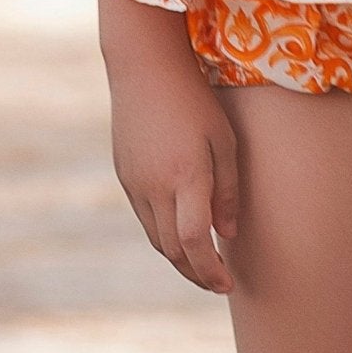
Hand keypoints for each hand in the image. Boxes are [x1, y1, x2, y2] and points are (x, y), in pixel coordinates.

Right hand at [106, 46, 240, 293]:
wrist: (143, 68)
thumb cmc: (194, 99)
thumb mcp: (223, 139)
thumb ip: (227, 190)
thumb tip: (225, 235)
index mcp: (185, 176)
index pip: (194, 242)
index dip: (210, 270)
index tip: (227, 284)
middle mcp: (155, 187)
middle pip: (172, 250)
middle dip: (196, 273)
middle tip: (218, 282)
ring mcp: (134, 183)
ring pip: (156, 238)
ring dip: (179, 258)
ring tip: (202, 263)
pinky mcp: (124, 176)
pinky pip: (145, 218)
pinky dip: (164, 233)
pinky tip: (181, 230)